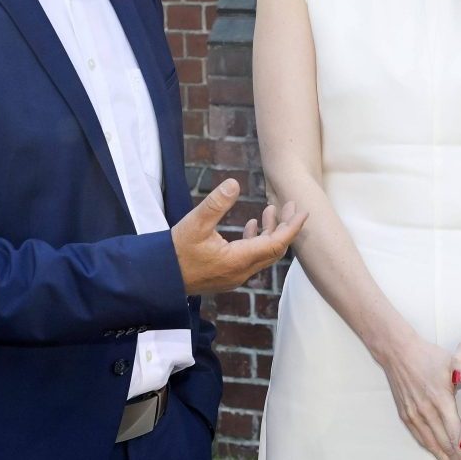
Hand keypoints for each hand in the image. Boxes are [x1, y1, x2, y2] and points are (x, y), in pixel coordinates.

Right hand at [171, 178, 306, 293]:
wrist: (158, 277)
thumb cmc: (175, 251)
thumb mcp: (194, 223)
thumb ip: (216, 204)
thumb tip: (234, 183)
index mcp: (237, 260)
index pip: (275, 244)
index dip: (291, 227)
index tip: (302, 211)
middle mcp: (241, 272)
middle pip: (273, 250)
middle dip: (284, 227)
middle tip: (288, 205)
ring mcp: (235, 276)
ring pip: (263, 254)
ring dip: (269, 233)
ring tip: (269, 210)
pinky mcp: (227, 276)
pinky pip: (251, 259)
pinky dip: (256, 241)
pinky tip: (252, 226)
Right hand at [373, 333, 460, 459]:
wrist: (399, 352)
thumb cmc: (427, 356)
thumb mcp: (453, 362)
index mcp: (441, 399)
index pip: (456, 433)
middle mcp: (427, 411)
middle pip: (445, 443)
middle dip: (459, 457)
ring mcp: (414, 415)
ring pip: (432, 443)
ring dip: (445, 455)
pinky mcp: (406, 416)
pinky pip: (420, 438)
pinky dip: (431, 448)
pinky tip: (440, 453)